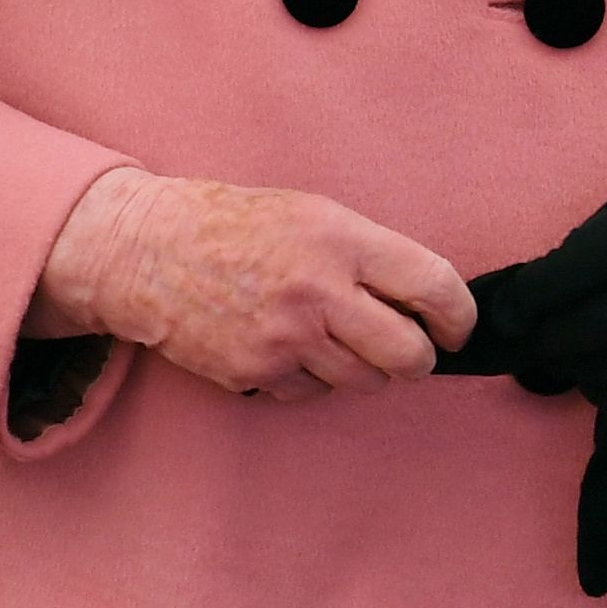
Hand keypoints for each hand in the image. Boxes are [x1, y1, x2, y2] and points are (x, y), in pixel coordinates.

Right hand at [30, 168, 476, 399]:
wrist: (148, 250)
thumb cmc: (236, 224)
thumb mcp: (312, 213)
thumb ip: (369, 255)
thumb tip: (427, 301)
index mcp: (341, 239)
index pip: (433, 286)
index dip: (458, 317)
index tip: (454, 327)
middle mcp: (319, 291)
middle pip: (408, 356)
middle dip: (417, 358)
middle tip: (405, 347)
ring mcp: (286, 338)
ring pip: (364, 382)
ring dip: (362, 369)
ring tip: (333, 336)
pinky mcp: (256, 373)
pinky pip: (313, 394)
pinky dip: (311, 378)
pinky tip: (288, 346)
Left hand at [439, 139, 606, 414]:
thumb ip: (591, 241)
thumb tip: (538, 290)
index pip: (548, 288)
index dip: (518, 304)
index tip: (510, 309)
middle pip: (567, 338)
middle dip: (542, 339)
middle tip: (536, 334)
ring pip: (599, 376)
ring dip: (576, 368)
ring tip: (576, 350)